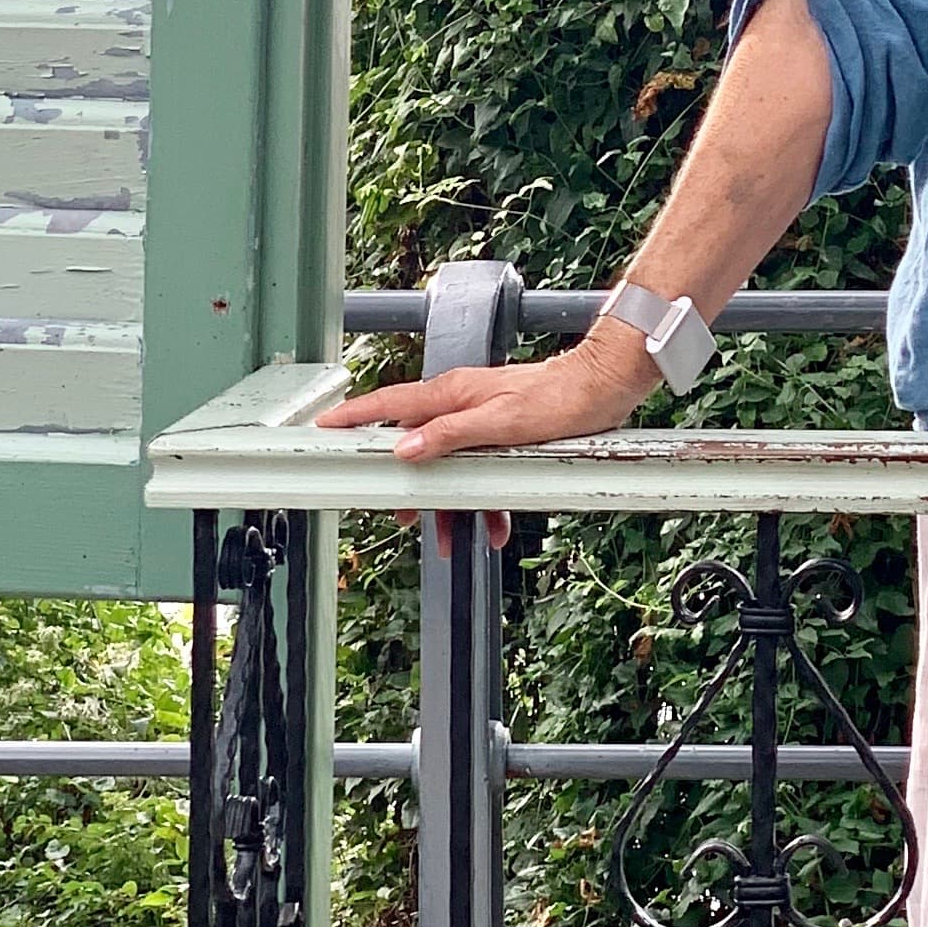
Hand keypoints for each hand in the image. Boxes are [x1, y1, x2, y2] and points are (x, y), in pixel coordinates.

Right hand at [317, 330, 656, 547]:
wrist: (603, 388)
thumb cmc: (558, 398)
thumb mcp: (499, 423)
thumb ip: (449, 435)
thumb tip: (405, 448)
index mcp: (452, 394)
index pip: (390, 404)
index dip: (355, 417)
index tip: (324, 428)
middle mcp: (462, 403)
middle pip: (416, 447)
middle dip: (409, 486)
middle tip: (400, 515)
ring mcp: (481, 418)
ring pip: (449, 466)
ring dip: (451, 504)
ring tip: (454, 539)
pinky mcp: (502, 433)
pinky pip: (478, 471)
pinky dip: (483, 501)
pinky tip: (495, 527)